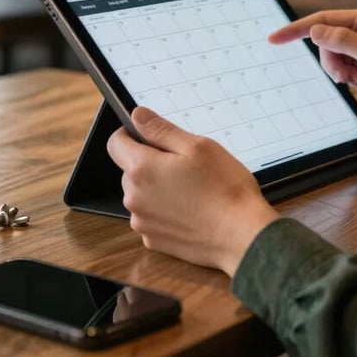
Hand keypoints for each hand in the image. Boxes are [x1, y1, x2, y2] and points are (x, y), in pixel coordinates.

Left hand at [107, 108, 278, 276]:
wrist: (241, 235)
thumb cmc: (224, 188)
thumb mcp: (197, 146)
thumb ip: (161, 130)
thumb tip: (137, 116)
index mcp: (142, 169)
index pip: (115, 144)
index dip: (131, 134)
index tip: (151, 135)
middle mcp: (134, 198)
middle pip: (130, 170)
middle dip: (151, 163)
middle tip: (185, 164)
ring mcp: (142, 222)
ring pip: (141, 194)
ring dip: (158, 188)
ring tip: (192, 189)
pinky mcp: (153, 240)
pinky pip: (151, 216)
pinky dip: (165, 210)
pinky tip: (191, 210)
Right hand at [269, 8, 356, 140]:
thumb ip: (343, 40)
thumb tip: (315, 30)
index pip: (323, 20)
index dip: (297, 29)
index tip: (275, 39)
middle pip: (325, 41)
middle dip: (331, 60)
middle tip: (348, 75)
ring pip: (330, 58)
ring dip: (339, 73)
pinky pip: (339, 72)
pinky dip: (347, 81)